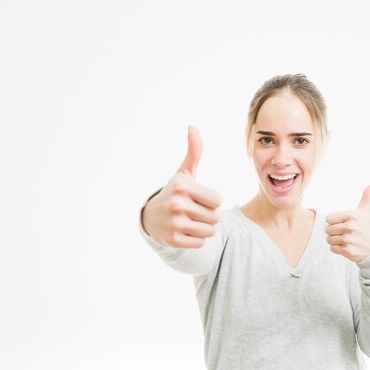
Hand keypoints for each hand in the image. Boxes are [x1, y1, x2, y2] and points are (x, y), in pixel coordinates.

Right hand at [142, 126, 222, 247]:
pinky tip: (185, 231)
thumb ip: (194, 152)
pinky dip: (197, 239)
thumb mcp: (184, 173)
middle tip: (194, 211)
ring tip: (190, 221)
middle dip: (209, 215)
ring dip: (204, 228)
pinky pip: (201, 242)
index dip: (211, 200)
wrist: (151, 218)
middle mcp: (177, 203)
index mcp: (182, 186)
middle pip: (216, 216)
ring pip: (210, 231)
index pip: (218, 199)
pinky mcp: (173, 240)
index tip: (198, 198)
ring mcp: (174, 223)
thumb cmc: (175, 193)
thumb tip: (193, 127)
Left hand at [325, 182, 369, 262]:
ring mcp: (349, 240)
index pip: (328, 218)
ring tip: (345, 239)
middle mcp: (351, 227)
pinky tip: (346, 246)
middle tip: (345, 232)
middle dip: (333, 231)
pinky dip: (337, 249)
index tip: (344, 223)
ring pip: (329, 239)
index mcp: (352, 215)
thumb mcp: (365, 210)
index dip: (334, 221)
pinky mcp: (348, 251)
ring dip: (335, 240)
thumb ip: (367, 194)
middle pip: (327, 229)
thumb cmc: (365, 226)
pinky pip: (332, 248)